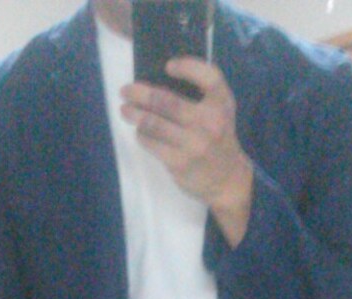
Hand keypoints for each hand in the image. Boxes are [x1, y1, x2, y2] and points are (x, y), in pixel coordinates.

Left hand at [121, 59, 253, 246]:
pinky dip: (143, 135)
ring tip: (125, 109)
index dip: (188, 67)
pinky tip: (140, 131)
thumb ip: (202, 94)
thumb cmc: (217, 138)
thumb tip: (159, 80)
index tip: (168, 66)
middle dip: (142, 94)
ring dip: (136, 114)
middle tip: (125, 90)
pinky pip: (153, 143)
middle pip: (169, 102)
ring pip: (155, 124)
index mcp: (222, 104)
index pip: (209, 77)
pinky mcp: (180, 162)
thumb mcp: (220, 111)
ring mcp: (194, 144)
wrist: (226, 179)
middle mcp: (210, 122)